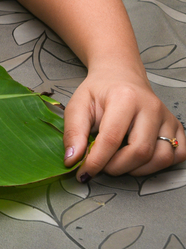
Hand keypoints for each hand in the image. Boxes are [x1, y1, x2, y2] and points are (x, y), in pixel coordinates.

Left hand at [63, 66, 185, 180]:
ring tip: (118, 162)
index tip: (84, 173)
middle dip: (116, 167)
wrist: (120, 76)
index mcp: (125, 98)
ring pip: (162, 158)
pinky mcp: (177, 127)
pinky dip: (159, 165)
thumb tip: (72, 160)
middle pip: (140, 152)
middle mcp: (151, 107)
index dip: (96, 161)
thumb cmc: (98, 92)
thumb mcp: (77, 106)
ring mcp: (167, 118)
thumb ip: (73, 132)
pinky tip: (139, 160)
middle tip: (101, 166)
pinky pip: (178, 155)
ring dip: (137, 169)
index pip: (112, 139)